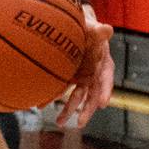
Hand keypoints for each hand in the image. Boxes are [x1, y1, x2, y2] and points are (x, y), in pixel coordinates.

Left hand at [58, 4, 113, 127]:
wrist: (74, 26)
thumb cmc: (86, 25)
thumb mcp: (92, 27)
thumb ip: (98, 30)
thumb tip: (107, 28)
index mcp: (103, 63)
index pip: (106, 78)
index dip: (105, 91)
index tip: (102, 104)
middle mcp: (94, 73)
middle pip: (92, 94)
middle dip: (86, 110)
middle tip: (80, 123)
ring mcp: (81, 77)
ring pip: (77, 97)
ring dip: (69, 110)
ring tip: (59, 122)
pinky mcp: (69, 77)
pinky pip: (62, 89)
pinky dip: (52, 97)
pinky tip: (41, 106)